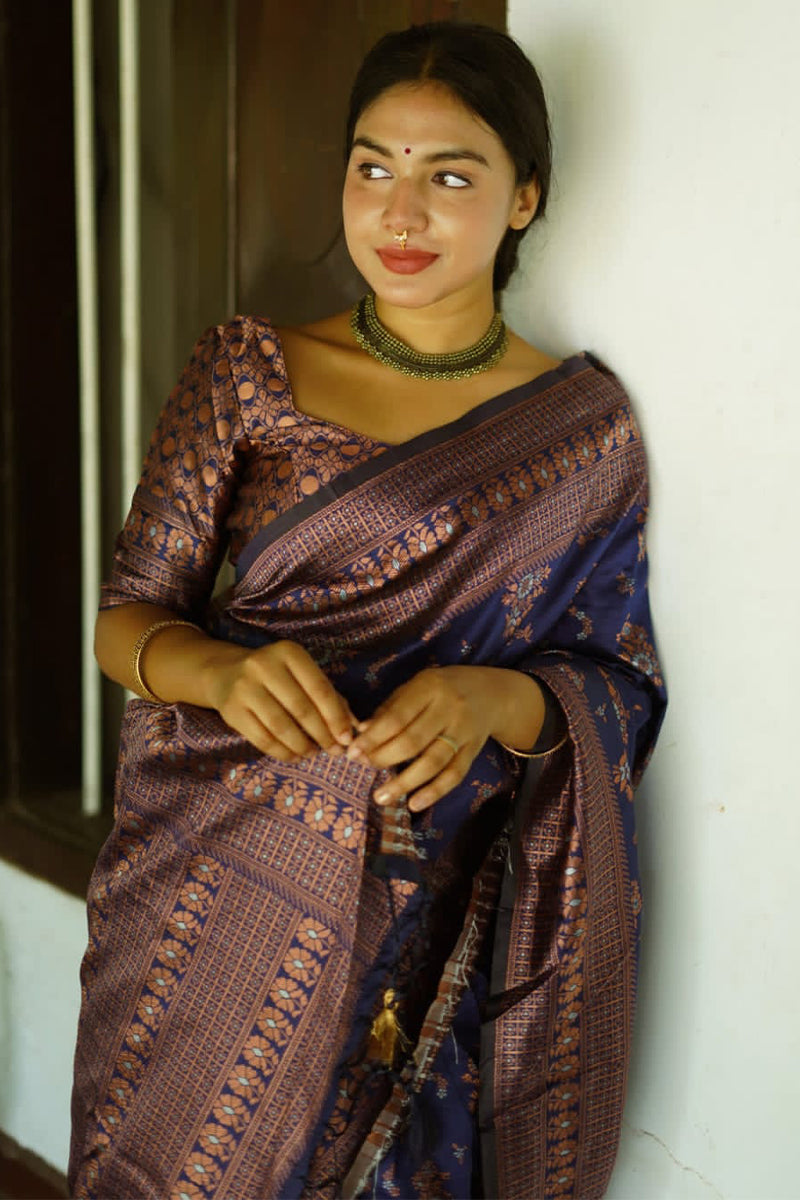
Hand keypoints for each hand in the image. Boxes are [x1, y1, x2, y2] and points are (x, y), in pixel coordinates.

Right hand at [203, 639, 355, 760]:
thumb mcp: (300, 674)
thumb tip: (351, 726)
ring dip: (302, 746)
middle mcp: (264, 666)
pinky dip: (282, 752)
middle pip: (301, 709)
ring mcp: (245, 688)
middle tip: (334, 751)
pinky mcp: (231, 711)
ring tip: (313, 753)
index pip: (319, 688)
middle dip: (322, 735)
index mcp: (288, 652)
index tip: (346, 738)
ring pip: (281, 727)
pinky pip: (262, 739)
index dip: (335, 716)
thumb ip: (327, 695)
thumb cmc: (275, 675)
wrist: (225, 672)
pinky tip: (294, 756)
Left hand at [345, 666, 505, 811]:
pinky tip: (414, 804)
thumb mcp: (416, 686)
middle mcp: (449, 709)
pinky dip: (434, 792)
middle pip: (413, 741)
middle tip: (363, 768)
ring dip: (404, 782)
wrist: (492, 693)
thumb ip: (390, 708)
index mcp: (429, 687)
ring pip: (433, 762)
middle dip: (384, 758)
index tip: (352, 752)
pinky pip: (454, 775)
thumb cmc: (443, 689)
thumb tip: (361, 732)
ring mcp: (464, 731)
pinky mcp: (474, 751)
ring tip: (380, 797)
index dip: (373, 737)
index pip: (397, 717)